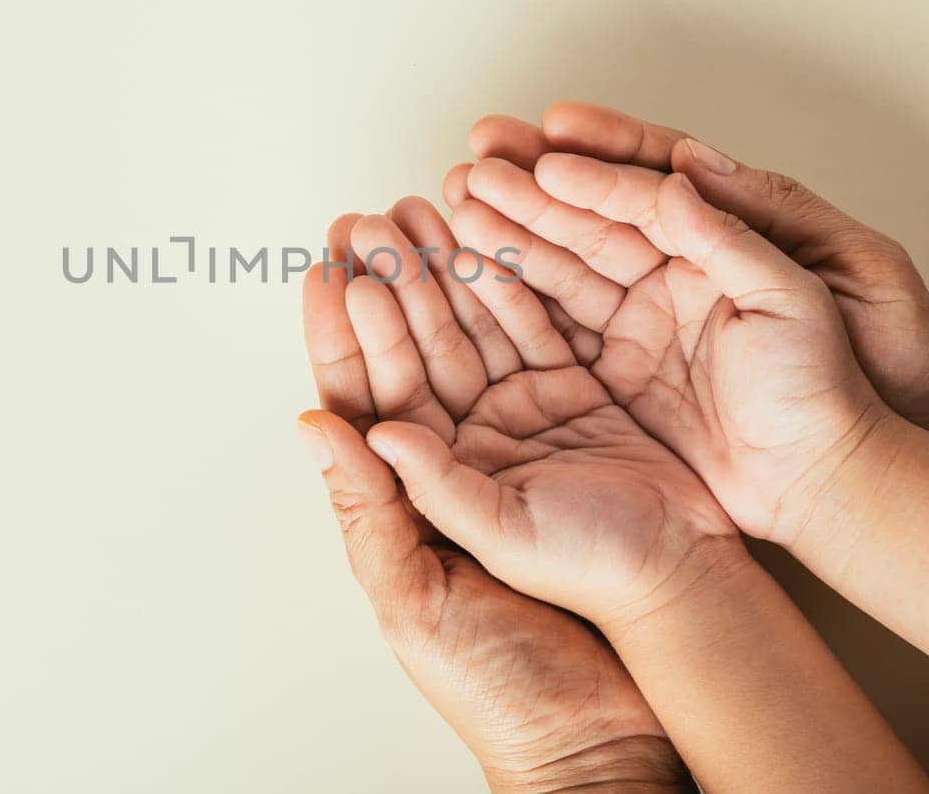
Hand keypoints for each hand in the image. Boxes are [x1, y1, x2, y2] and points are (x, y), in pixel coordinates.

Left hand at [301, 201, 699, 790]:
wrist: (614, 715)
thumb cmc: (507, 680)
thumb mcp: (418, 599)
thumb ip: (370, 509)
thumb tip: (314, 426)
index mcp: (400, 495)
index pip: (358, 395)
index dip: (341, 331)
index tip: (324, 269)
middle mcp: (451, 457)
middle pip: (409, 352)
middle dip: (389, 282)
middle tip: (371, 220)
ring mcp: (514, 436)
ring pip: (469, 336)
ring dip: (446, 274)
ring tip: (425, 213)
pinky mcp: (576, 421)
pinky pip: (538, 343)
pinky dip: (517, 294)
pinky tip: (496, 247)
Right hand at [449, 152, 888, 540]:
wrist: (820, 481)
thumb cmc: (827, 389)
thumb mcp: (796, 300)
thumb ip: (734, 236)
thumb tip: (680, 173)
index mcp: (723, 242)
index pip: (649, 193)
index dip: (596, 172)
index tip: (545, 160)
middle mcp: (675, 271)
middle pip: (594, 216)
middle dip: (533, 186)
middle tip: (479, 160)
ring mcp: (641, 319)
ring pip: (566, 261)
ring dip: (513, 230)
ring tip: (460, 201)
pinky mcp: (617, 366)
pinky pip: (556, 320)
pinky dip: (514, 292)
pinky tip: (473, 265)